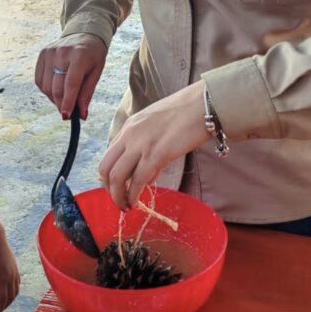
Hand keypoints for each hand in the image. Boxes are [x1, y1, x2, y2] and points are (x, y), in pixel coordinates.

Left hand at [0, 231, 19, 311]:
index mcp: (2, 279)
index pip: (3, 299)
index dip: (0, 308)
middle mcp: (11, 278)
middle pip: (11, 297)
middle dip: (6, 305)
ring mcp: (15, 273)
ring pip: (16, 291)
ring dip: (11, 299)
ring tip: (4, 303)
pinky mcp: (16, 268)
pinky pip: (18, 283)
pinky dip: (14, 291)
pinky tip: (9, 291)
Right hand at [35, 33, 108, 119]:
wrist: (83, 34)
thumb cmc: (92, 56)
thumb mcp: (96, 73)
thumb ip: (87, 94)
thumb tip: (81, 115)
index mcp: (79, 56)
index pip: (71, 84)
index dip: (68, 102)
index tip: (66, 116)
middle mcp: (62, 53)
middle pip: (56, 87)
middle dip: (61, 104)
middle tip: (68, 114)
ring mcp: (49, 52)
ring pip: (46, 87)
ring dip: (54, 99)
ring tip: (64, 99)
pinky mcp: (42, 54)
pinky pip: (39, 80)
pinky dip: (47, 90)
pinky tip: (56, 89)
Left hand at [98, 80, 208, 209]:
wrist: (204, 104)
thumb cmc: (188, 112)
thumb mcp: (158, 125)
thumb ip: (148, 146)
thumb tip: (147, 174)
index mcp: (129, 126)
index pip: (109, 155)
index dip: (110, 175)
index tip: (117, 187)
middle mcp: (129, 135)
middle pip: (106, 168)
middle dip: (108, 189)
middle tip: (118, 200)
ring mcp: (141, 144)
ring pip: (117, 177)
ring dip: (118, 196)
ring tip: (126, 206)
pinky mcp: (156, 155)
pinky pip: (138, 181)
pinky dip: (133, 196)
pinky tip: (136, 203)